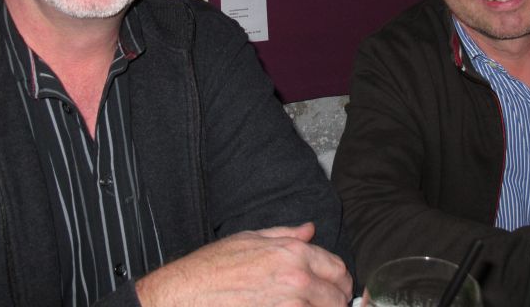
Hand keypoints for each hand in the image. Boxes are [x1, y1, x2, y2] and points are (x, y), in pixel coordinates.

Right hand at [135, 222, 351, 305]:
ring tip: (313, 305)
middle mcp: (297, 279)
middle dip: (337, 297)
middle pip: (338, 295)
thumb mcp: (252, 238)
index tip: (337, 283)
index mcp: (293, 253)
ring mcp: (290, 305)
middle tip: (330, 299)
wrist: (189, 292)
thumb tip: (309, 230)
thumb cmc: (215, 264)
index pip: (337, 267)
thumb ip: (287, 234)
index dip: (340, 277)